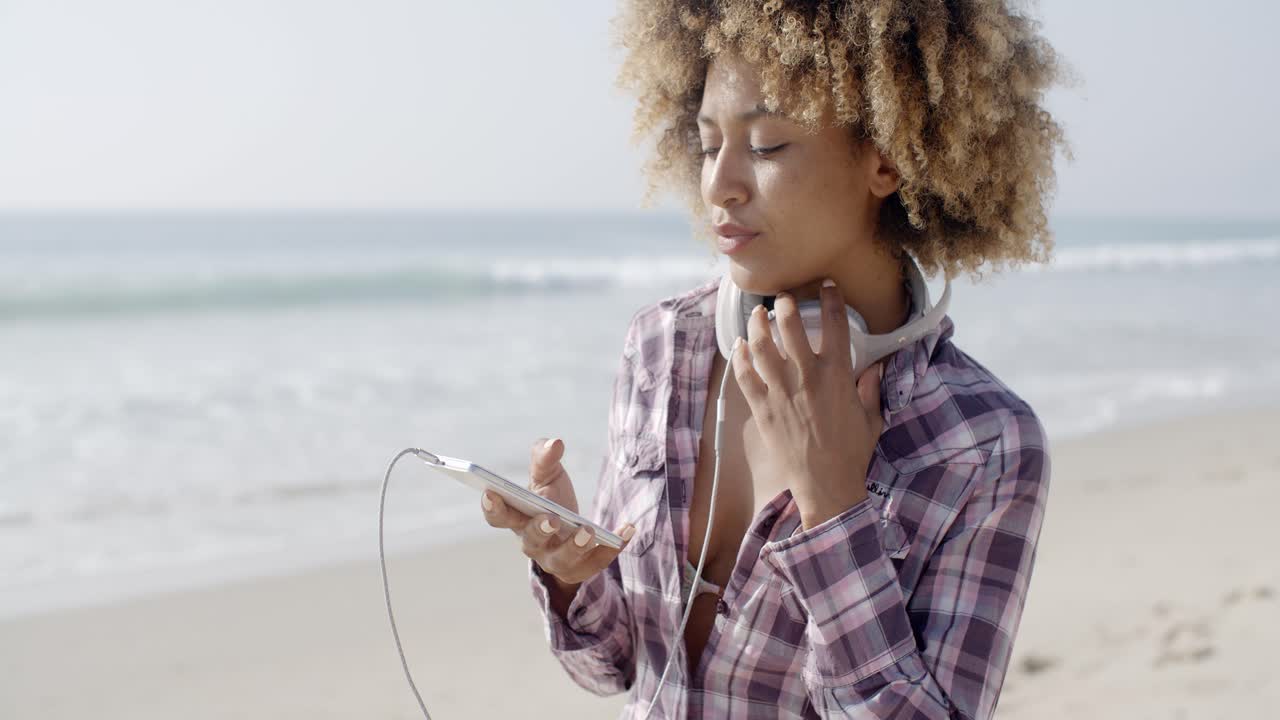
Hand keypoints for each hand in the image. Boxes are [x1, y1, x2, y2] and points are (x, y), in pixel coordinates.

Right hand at [480, 436, 635, 585]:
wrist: (570, 533)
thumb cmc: (551, 499)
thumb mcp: (547, 476)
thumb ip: (545, 458)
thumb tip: (554, 443)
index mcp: (518, 519)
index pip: (499, 516)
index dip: (493, 507)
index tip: (491, 492)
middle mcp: (533, 543)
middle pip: (531, 540)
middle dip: (539, 529)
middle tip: (551, 518)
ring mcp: (556, 560)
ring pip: (562, 560)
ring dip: (574, 547)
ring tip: (588, 530)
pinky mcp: (581, 569)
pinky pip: (597, 562)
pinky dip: (612, 547)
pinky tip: (627, 529)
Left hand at [730, 280, 885, 529]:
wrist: (826, 485)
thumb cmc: (852, 453)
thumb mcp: (871, 418)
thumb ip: (871, 389)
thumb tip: (874, 368)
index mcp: (837, 375)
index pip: (835, 325)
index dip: (830, 299)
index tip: (826, 286)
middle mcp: (807, 377)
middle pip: (791, 326)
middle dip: (785, 305)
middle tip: (783, 297)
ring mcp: (781, 392)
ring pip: (763, 346)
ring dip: (758, 325)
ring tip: (757, 314)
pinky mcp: (762, 408)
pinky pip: (746, 376)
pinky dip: (741, 358)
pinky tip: (740, 347)